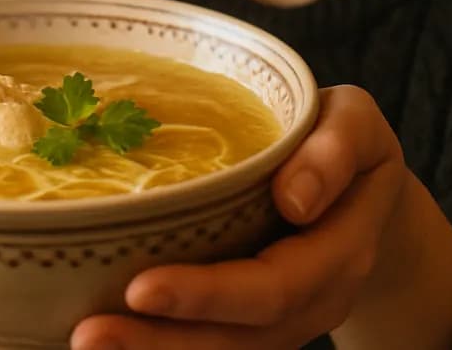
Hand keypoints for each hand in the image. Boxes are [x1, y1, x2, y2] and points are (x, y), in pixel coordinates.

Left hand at [69, 85, 451, 349]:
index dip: (208, 294)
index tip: (140, 288)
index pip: (274, 285)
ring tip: (85, 341)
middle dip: (162, 342)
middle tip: (88, 334)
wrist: (366, 195)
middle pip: (239, 338)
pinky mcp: (253, 326)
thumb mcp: (355, 123)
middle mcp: (313, 300)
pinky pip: (210, 346)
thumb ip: (337, 148)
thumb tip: (294, 196)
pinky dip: (159, 347)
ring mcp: (284, 323)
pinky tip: (110, 342)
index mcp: (340, 251)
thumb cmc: (346, 144)